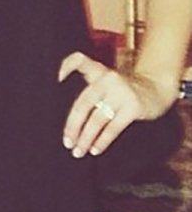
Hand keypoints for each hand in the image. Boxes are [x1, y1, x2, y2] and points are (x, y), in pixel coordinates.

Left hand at [58, 51, 174, 157]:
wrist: (156, 89)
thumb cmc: (122, 90)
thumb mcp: (106, 83)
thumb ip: (90, 91)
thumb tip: (68, 120)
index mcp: (97, 70)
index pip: (78, 60)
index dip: (65, 67)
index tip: (54, 81)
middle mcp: (107, 78)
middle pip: (83, 102)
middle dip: (72, 125)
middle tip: (67, 142)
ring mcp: (121, 91)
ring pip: (97, 118)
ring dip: (86, 138)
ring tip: (79, 151)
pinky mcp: (133, 106)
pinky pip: (113, 127)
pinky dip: (102, 141)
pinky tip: (95, 149)